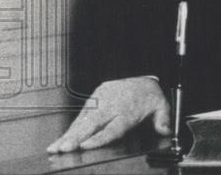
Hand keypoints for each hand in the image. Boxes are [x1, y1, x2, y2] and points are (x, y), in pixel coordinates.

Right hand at [47, 76, 170, 152]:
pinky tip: (60, 139)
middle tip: (63, 148)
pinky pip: (81, 114)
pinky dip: (70, 128)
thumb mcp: (162, 104)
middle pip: (93, 123)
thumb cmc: (149, 94)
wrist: (143, 72)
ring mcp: (102, 99)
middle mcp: (112, 104)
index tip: (85, 145)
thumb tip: (165, 130)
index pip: (112, 127)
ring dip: (68, 134)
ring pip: (83, 119)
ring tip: (55, 148)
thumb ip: (163, 119)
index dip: (98, 138)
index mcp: (128, 110)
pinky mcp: (95, 96)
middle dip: (76, 137)